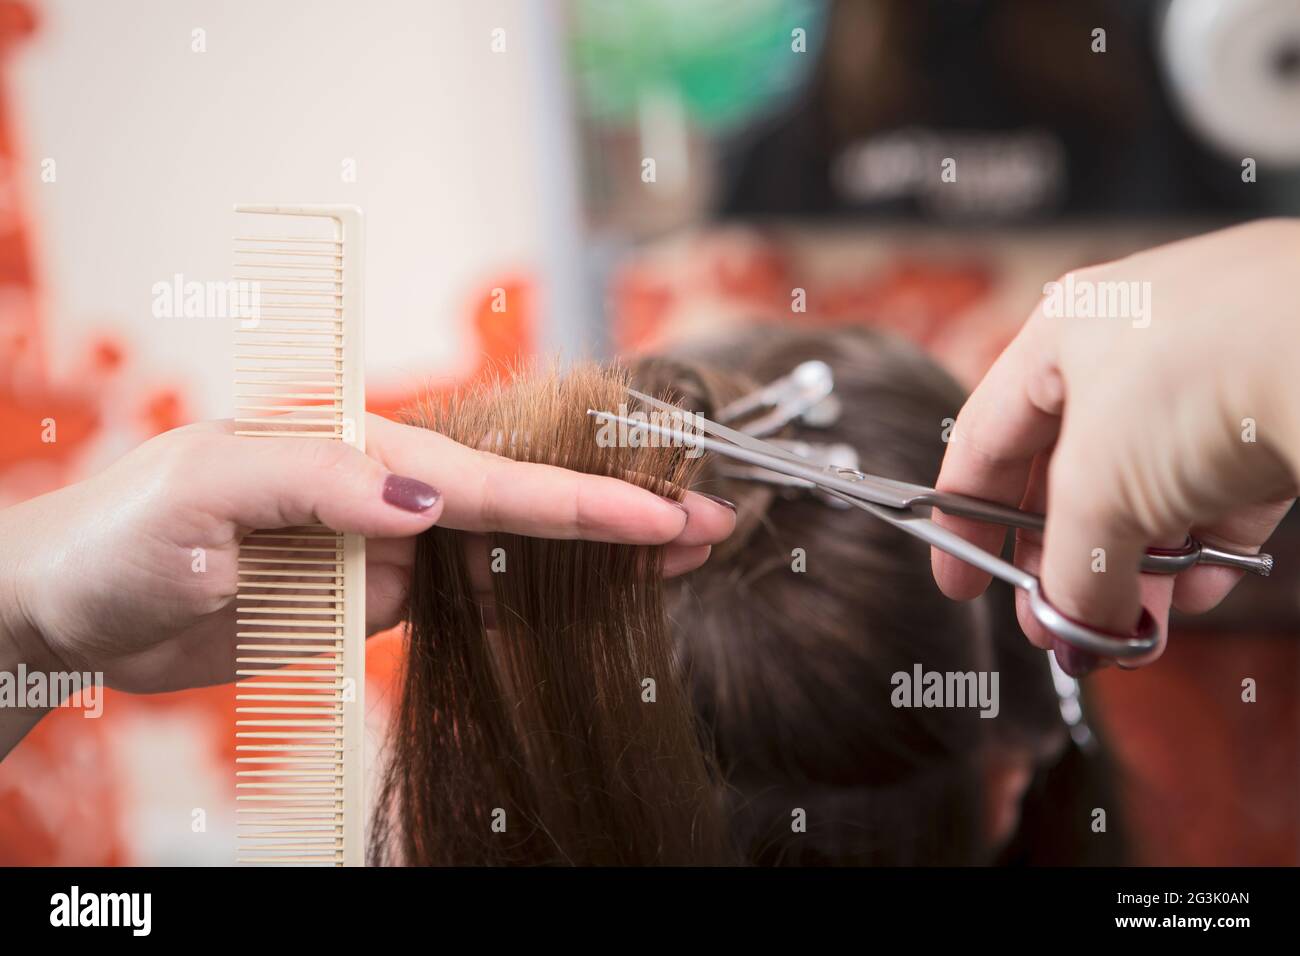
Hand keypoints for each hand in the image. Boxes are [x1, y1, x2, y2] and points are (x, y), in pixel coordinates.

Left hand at [0, 414, 734, 702]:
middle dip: (619, 516)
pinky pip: (467, 597)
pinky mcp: (370, 599)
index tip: (660, 513)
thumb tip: (428, 501)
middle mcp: (387, 493)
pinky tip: (582, 598)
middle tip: (710, 523)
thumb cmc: (118, 534)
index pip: (492, 481)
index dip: (582, 500)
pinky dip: (533, 596)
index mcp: (359, 452)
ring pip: (511, 552)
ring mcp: (385, 549)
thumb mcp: (204, 491)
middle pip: (526, 507)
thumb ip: (319, 484)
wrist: (69, 604)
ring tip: (678, 559)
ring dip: (592, 557)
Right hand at [931, 219, 1299, 671]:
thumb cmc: (1200, 380)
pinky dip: (1203, 548)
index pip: (985, 441)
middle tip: (1058, 625)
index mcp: (1060, 334)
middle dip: (1064, 562)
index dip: (963, 522)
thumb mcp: (1098, 495)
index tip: (962, 583)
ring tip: (1133, 632)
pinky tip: (1197, 598)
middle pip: (1069, 475)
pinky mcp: (1275, 405)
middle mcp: (1128, 344)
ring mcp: (1207, 372)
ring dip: (1137, 569)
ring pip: (1149, 489)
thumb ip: (1071, 571)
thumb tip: (1074, 628)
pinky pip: (1222, 490)